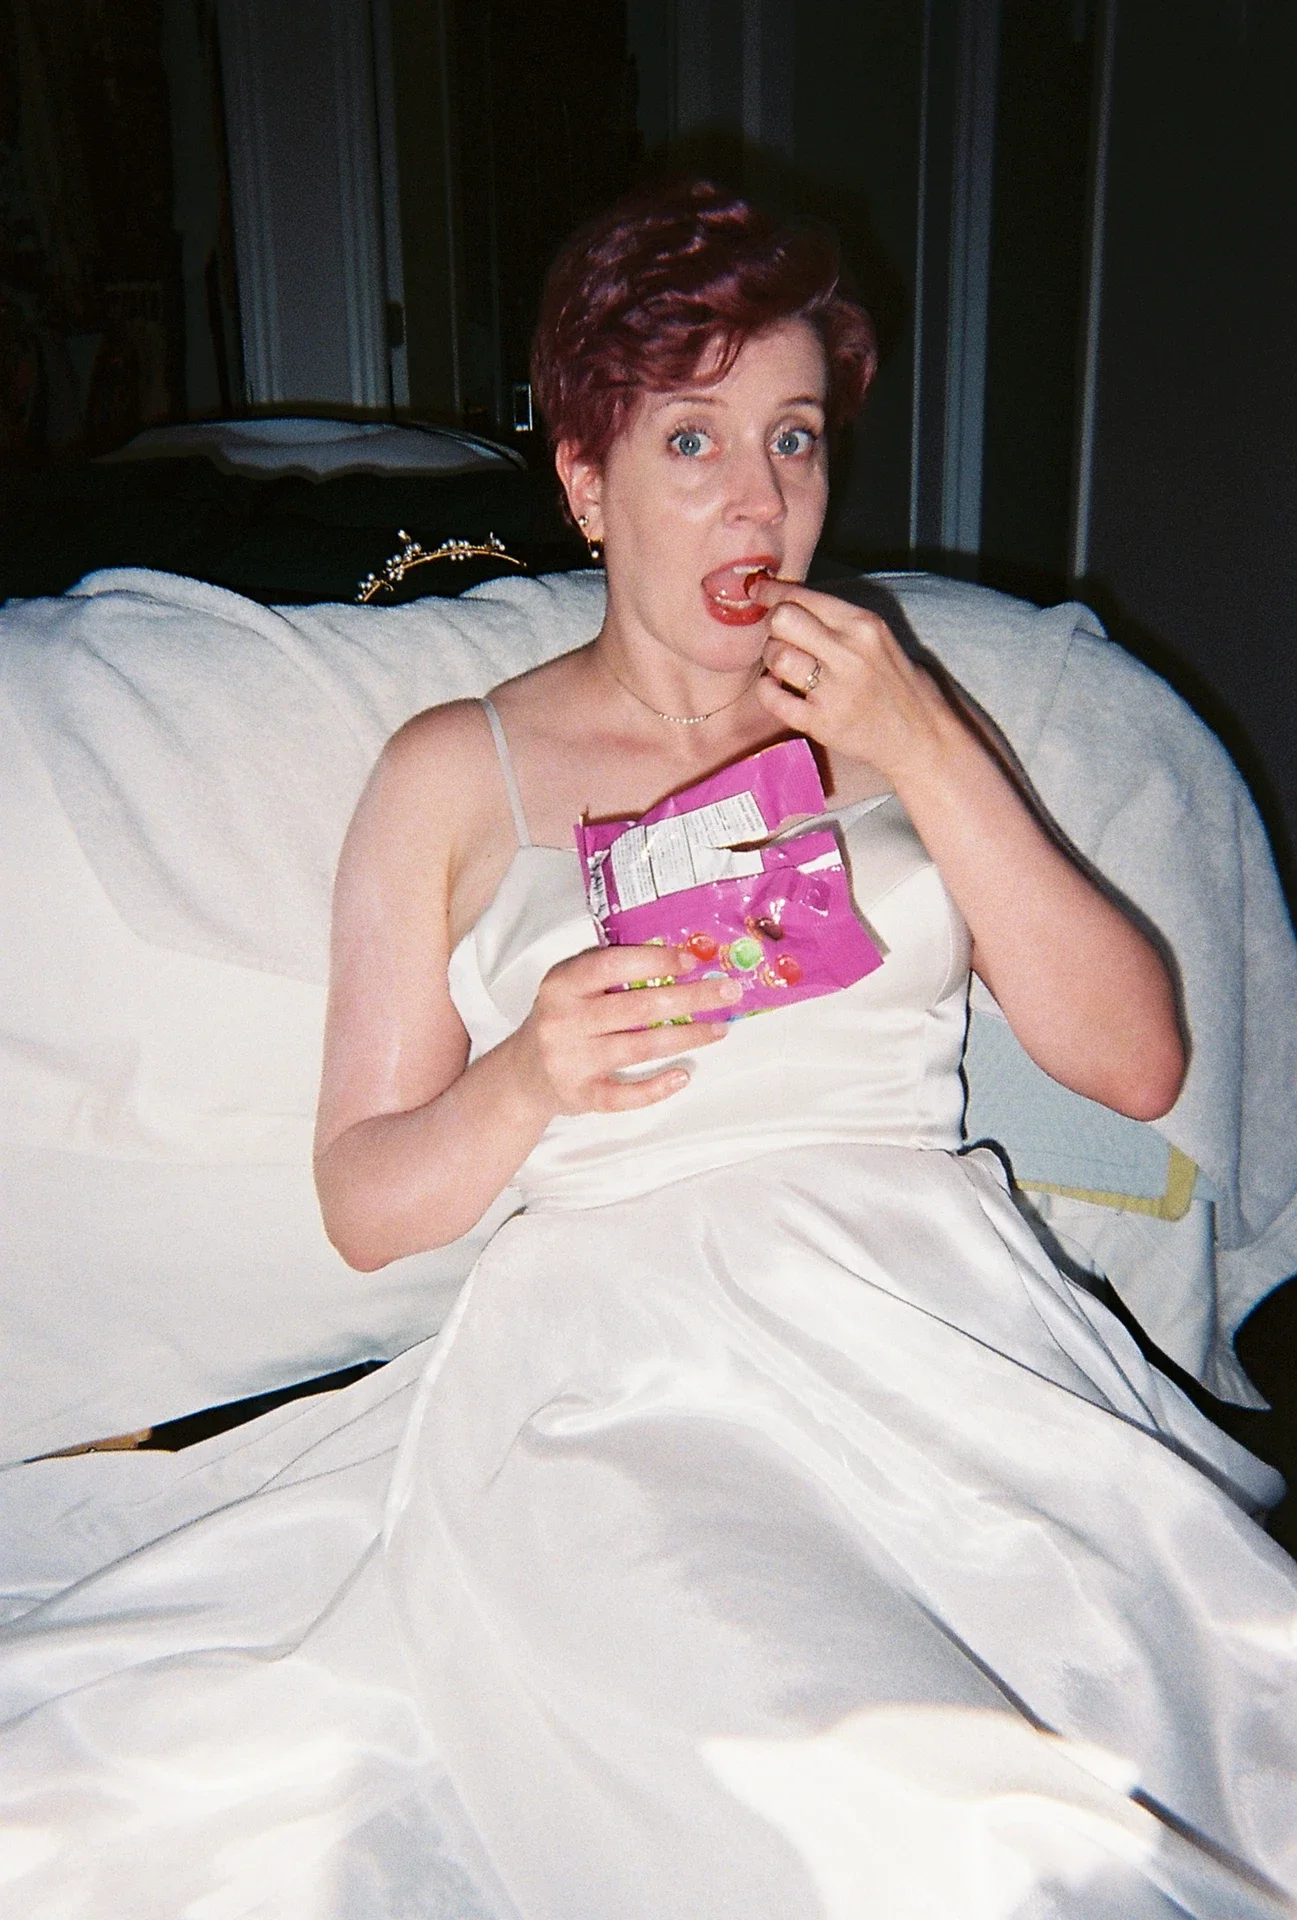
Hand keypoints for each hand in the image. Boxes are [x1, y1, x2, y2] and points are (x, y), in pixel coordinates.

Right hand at [509, 944, 740, 1116]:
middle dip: (690, 998)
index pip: (611, 964)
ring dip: (687, 1037)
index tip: (692, 961)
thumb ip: (608, 971)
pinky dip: (657, 1087)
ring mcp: (571, 1061)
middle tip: (728, 992)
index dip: (655, 961)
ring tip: (718, 1029)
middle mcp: (563, 1020)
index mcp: (562, 984)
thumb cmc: (561, 1019)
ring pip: (640, 1047)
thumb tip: (679, 961)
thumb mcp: (571, 987)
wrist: (523, 1074)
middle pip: (637, 1007)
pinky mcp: (580, 1095)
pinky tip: (683, 1075)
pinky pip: (625, 1095)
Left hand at [746, 576, 954, 787]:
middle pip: (783, 619)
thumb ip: (840, 620)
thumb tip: (790, 601)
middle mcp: (848, 652)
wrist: (921, 736)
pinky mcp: (821, 722)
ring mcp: (834, 690)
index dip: (772, 592)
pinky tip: (778, 688)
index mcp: (863, 624)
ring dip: (770, 657)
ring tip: (784, 665)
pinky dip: (767, 689)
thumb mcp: (880, 638)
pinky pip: (772, 698)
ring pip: (775, 655)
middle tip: (777, 635)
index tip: (759, 591)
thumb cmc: (898, 685)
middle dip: (772, 623)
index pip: (803, 596)